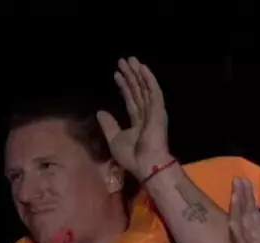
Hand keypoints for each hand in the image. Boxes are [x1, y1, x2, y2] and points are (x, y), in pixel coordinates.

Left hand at [97, 57, 172, 181]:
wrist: (147, 165)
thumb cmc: (132, 156)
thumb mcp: (114, 139)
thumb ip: (109, 125)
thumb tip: (100, 112)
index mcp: (138, 123)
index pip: (131, 100)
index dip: (124, 87)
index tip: (116, 75)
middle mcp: (147, 115)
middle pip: (138, 91)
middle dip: (131, 76)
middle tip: (124, 61)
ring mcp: (154, 112)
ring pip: (145, 89)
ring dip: (139, 74)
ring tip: (131, 60)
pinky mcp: (159, 111)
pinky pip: (154, 92)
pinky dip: (149, 80)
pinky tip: (143, 68)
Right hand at [227, 177, 259, 242]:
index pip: (252, 213)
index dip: (247, 198)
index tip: (242, 181)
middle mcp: (257, 242)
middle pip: (245, 217)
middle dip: (241, 198)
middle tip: (238, 180)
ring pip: (243, 228)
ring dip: (239, 210)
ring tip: (236, 192)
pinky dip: (239, 232)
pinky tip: (234, 220)